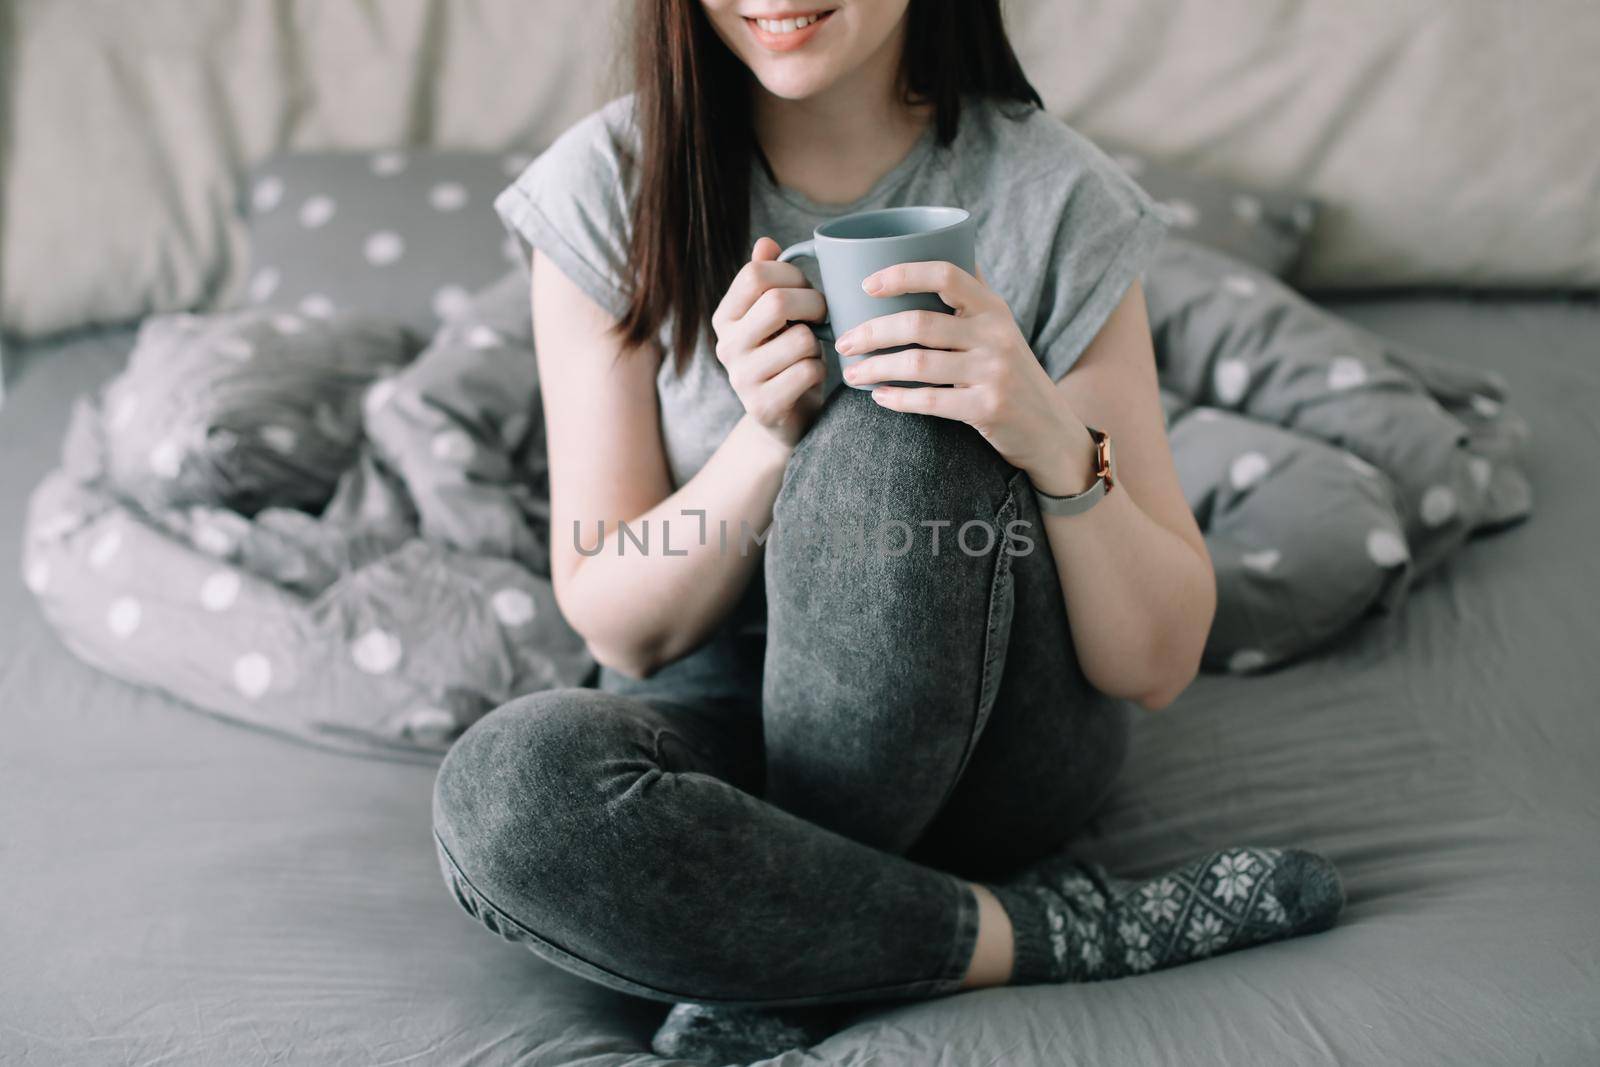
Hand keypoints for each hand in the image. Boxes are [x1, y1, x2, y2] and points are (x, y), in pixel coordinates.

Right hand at [712, 237, 827, 448]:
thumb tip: (766, 243)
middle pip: (778, 302)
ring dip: (818, 344)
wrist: (783, 420)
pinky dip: (820, 370)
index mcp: (724, 317)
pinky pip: (808, 371)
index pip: (755, 274)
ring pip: (801, 339)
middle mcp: (725, 346)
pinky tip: (811, 376)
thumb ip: (768, 279)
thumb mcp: (774, 317)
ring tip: (811, 353)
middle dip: (814, 304)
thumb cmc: (785, 357)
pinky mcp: (762, 406)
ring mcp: (741, 379)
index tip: (807, 288)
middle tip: (823, 316)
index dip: (792, 274)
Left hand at [836, 261, 1097, 495]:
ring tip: (852, 373)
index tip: (866, 285)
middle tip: (844, 342)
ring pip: (918, 364)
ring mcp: (993, 373)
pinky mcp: (988, 409)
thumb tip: (936, 247)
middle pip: (919, 324)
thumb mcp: (1001, 327)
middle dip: (872, 332)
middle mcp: (995, 335)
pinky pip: (929, 402)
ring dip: (875, 368)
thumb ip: (971, 295)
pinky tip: (878, 397)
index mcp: (993, 307)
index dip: (902, 274)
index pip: (945, 273)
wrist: (1050, 429)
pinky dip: (897, 399)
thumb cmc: (1012, 372)